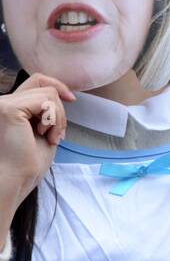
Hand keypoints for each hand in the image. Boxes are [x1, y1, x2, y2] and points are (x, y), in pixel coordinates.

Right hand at [0, 73, 74, 205]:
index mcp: (10, 107)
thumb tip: (63, 94)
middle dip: (60, 111)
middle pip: (45, 86)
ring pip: (48, 94)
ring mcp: (3, 103)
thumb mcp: (43, 129)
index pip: (36, 80)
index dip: (56, 85)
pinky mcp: (8, 109)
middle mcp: (3, 102)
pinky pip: (46, 100)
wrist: (16, 180)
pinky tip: (45, 135)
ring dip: (58, 118)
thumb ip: (46, 111)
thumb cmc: (28, 163)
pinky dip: (54, 119)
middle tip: (56, 135)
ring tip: (49, 137)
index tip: (71, 99)